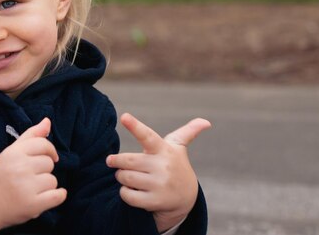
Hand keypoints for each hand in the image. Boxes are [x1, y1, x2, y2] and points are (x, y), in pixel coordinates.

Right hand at [0, 118, 66, 234]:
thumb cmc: (2, 175)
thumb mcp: (11, 152)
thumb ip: (31, 136)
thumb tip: (47, 121)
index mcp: (13, 153)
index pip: (43, 144)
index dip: (50, 150)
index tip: (48, 157)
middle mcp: (19, 168)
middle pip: (49, 163)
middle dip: (43, 170)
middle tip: (28, 178)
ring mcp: (26, 187)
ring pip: (53, 180)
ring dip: (46, 186)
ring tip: (30, 189)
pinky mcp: (32, 205)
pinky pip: (58, 196)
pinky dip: (58, 196)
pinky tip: (48, 196)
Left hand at [106, 113, 210, 232]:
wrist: (186, 198)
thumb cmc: (175, 166)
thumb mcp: (179, 148)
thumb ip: (188, 132)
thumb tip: (205, 122)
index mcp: (164, 149)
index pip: (147, 135)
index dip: (135, 126)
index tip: (124, 116)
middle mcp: (162, 166)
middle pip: (128, 160)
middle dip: (116, 161)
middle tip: (112, 161)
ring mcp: (159, 185)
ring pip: (126, 177)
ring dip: (120, 176)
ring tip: (124, 175)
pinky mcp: (154, 201)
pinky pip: (127, 195)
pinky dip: (123, 192)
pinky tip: (130, 189)